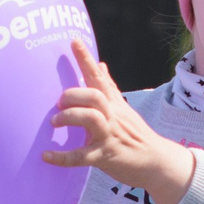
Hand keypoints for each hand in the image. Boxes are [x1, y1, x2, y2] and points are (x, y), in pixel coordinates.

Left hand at [45, 39, 198, 203]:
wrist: (157, 162)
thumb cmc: (136, 135)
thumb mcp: (124, 108)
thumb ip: (109, 87)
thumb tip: (100, 64)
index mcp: (114, 104)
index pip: (99, 77)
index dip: (85, 59)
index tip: (73, 41)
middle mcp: (112, 116)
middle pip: (93, 95)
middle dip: (72, 95)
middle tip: (59, 103)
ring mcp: (109, 135)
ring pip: (89, 118)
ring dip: (69, 117)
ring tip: (55, 122)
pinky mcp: (106, 155)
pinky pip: (82, 156)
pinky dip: (62, 157)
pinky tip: (46, 156)